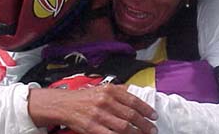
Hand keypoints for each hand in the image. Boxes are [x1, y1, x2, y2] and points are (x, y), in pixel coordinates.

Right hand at [28, 84, 157, 133]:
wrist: (65, 104)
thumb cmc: (84, 98)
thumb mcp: (102, 88)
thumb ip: (119, 90)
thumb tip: (136, 93)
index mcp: (109, 90)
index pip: (133, 100)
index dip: (146, 109)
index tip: (153, 115)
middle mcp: (105, 101)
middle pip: (131, 115)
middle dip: (144, 124)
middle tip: (152, 128)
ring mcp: (99, 115)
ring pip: (124, 126)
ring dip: (137, 132)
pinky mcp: (92, 128)